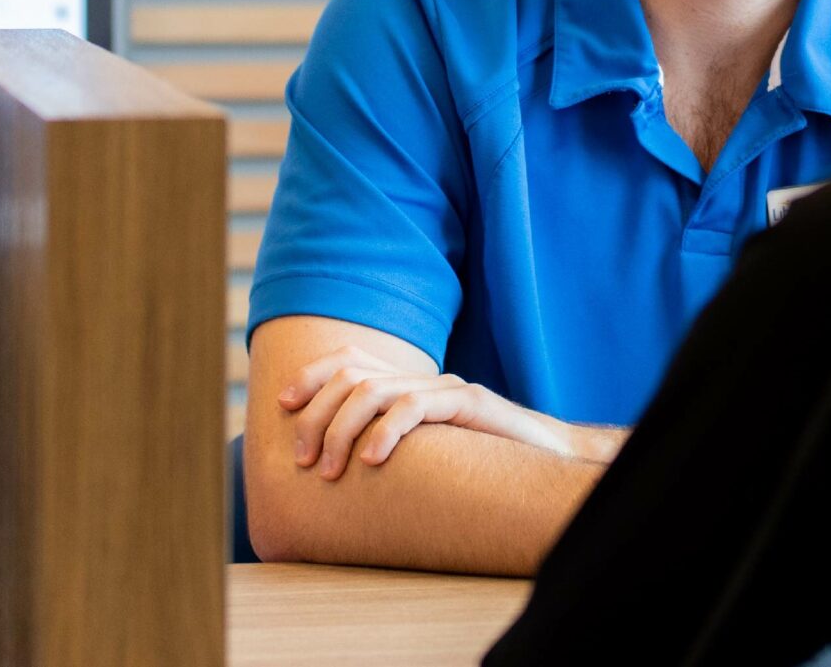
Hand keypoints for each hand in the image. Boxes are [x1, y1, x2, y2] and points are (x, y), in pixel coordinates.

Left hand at [279, 348, 581, 476]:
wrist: (547, 458)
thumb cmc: (479, 465)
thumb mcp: (423, 454)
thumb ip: (388, 446)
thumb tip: (332, 467)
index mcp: (410, 385)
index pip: (349, 359)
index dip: (311, 375)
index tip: (283, 405)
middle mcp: (424, 378)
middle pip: (352, 375)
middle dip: (316, 416)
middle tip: (303, 461)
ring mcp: (447, 388)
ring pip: (375, 390)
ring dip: (341, 430)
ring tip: (328, 470)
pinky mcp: (470, 404)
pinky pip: (416, 407)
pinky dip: (386, 431)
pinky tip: (371, 460)